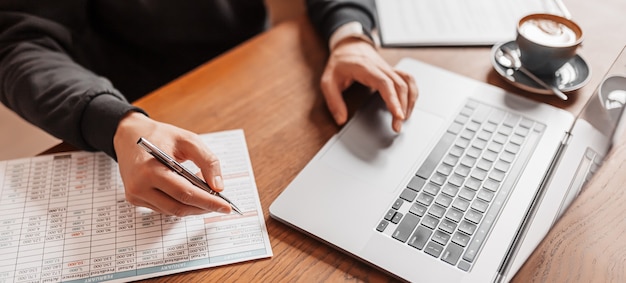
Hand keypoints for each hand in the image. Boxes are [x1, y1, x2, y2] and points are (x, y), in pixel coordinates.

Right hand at [113, 112, 230, 215]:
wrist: (128, 134)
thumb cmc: (160, 135)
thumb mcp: (188, 140)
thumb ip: (207, 161)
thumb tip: (218, 187)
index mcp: (151, 169)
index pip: (185, 193)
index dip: (208, 202)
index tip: (226, 207)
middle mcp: (139, 186)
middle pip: (179, 207)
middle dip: (203, 207)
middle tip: (222, 204)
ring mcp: (135, 195)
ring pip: (172, 211)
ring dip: (192, 206)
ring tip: (206, 193)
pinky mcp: (135, 199)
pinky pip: (163, 208)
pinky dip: (180, 203)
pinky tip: (190, 192)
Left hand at [321, 38, 417, 131]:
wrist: (349, 44)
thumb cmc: (339, 62)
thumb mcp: (327, 81)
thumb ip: (333, 101)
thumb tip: (340, 119)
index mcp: (366, 68)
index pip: (385, 84)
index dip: (393, 100)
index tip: (398, 115)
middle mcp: (381, 67)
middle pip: (399, 86)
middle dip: (402, 107)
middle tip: (397, 126)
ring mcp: (388, 68)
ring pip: (407, 82)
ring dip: (410, 100)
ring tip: (404, 117)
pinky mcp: (392, 71)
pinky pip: (408, 79)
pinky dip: (412, 92)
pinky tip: (409, 104)